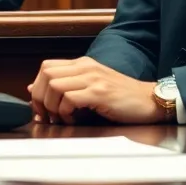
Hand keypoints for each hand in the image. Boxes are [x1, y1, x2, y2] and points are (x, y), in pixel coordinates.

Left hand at [27, 56, 165, 124]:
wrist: (150, 101)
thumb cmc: (123, 97)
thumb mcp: (91, 87)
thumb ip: (66, 86)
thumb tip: (35, 90)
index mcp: (82, 64)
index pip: (46, 67)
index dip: (38, 87)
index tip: (40, 106)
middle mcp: (86, 67)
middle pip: (46, 74)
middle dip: (40, 98)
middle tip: (46, 115)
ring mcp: (93, 79)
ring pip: (54, 85)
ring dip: (51, 106)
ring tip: (60, 118)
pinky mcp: (100, 93)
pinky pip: (70, 98)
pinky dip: (65, 111)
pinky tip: (72, 119)